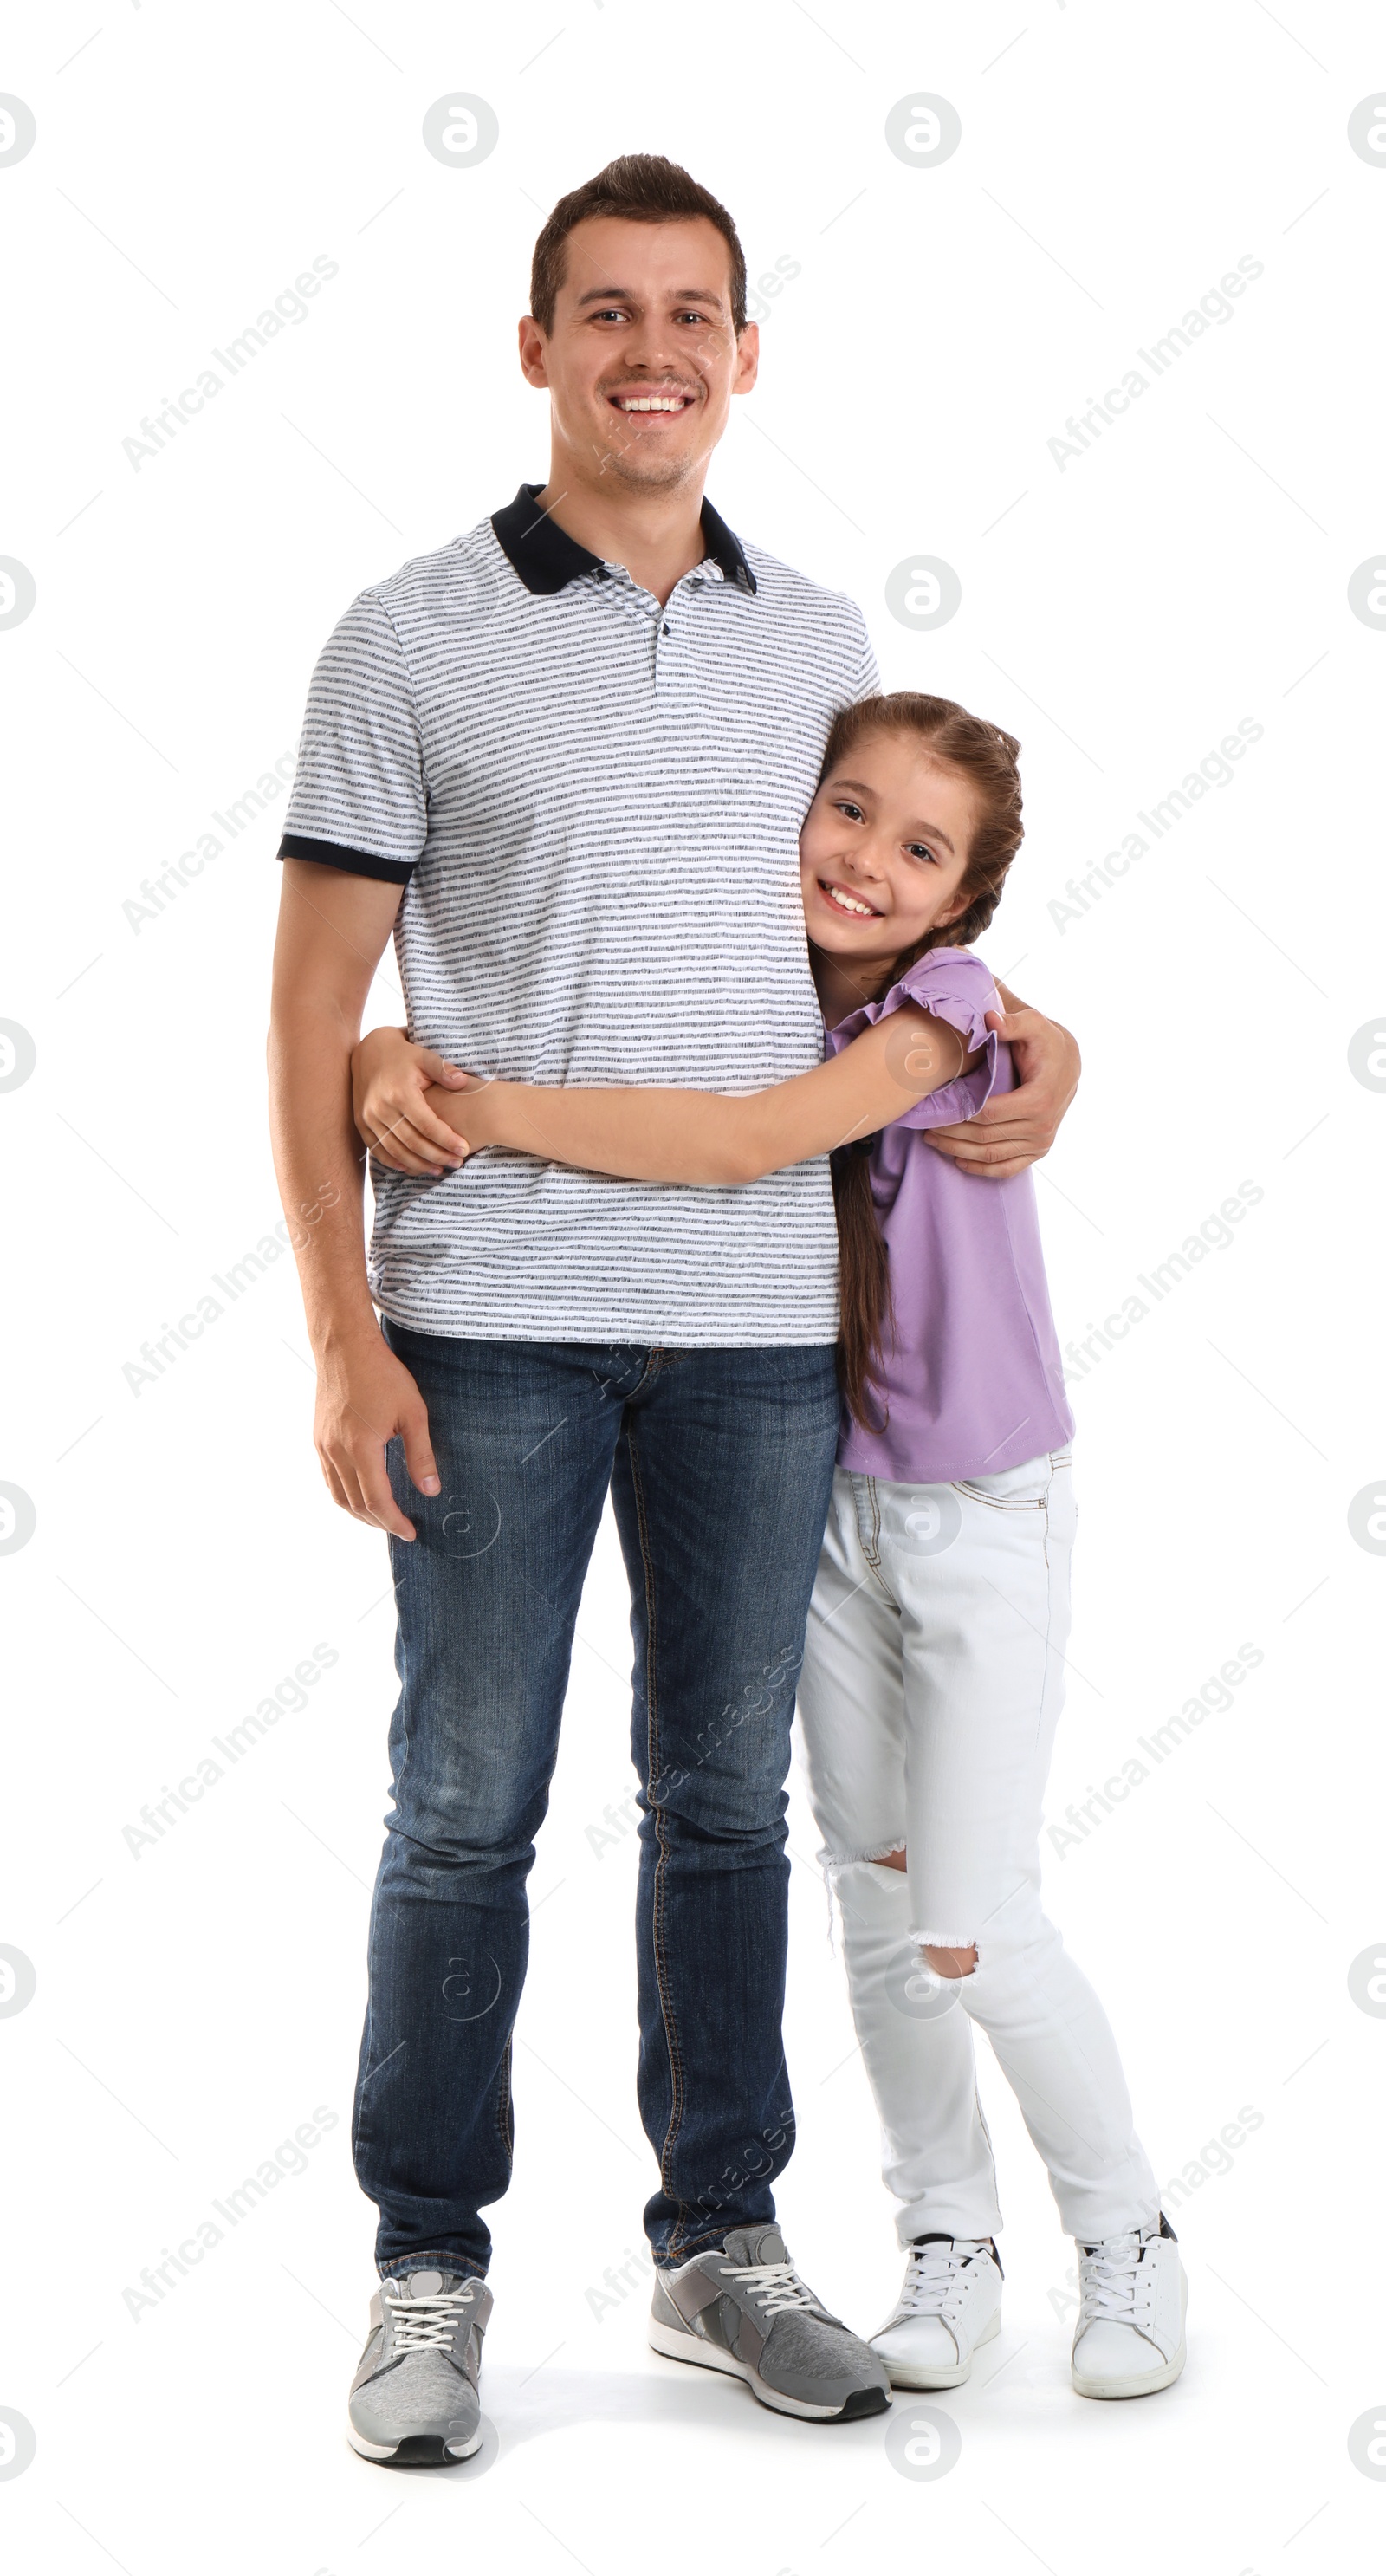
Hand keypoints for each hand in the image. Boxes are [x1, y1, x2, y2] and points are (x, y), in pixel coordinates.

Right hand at [313, 1328, 439, 1539]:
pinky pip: (329, 1478)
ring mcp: (323, 1446)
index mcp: (361, 1448)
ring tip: (381, 1519)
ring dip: (359, 1513)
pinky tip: (359, 1495)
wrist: (345, 1347)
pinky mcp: (318, 1438)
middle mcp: (336, 1452)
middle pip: (355, 1504)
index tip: (411, 1532)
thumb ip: (421, 1455)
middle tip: (400, 1529)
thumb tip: (431, 1491)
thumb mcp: (413, 1413)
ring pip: (338, 1495)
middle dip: (379, 1523)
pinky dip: (344, 1495)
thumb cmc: (382, 1375)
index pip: (377, 1501)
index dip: (394, 1521)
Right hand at [352, 1025, 473, 1175]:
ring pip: (395, 1150)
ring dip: (418, 1164)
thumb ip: (443, 1069)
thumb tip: (463, 1082)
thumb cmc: (403, 1055)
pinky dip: (393, 1161)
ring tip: (438, 1169)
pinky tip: (410, 1168)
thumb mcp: (423, 1056)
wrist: (368, 1052)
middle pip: (413, 1142)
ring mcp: (368, 1117)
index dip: (447, 1140)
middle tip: (457, 1163)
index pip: (427, 1125)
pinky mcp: (360, 1123)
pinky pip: (377, 1149)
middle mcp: (381, 1108)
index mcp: (400, 1093)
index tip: (464, 1149)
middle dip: (437, 1156)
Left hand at [923, 985, 1079, 1179]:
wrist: (1068, 1062)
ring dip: (959, 1152)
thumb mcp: (1033, 1025)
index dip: (960, 1114)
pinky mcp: (1039, 1151)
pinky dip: (982, 1169)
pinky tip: (959, 1162)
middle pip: (986, 1137)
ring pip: (992, 1156)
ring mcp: (1042, 1142)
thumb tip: (991, 1019)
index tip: (936, 1109)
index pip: (989, 1114)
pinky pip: (1008, 1169)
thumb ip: (1013, 1022)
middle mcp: (1042, 1126)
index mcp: (1039, 1099)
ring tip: (932, 1141)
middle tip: (925, 1127)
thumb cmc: (1045, 1042)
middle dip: (952, 1134)